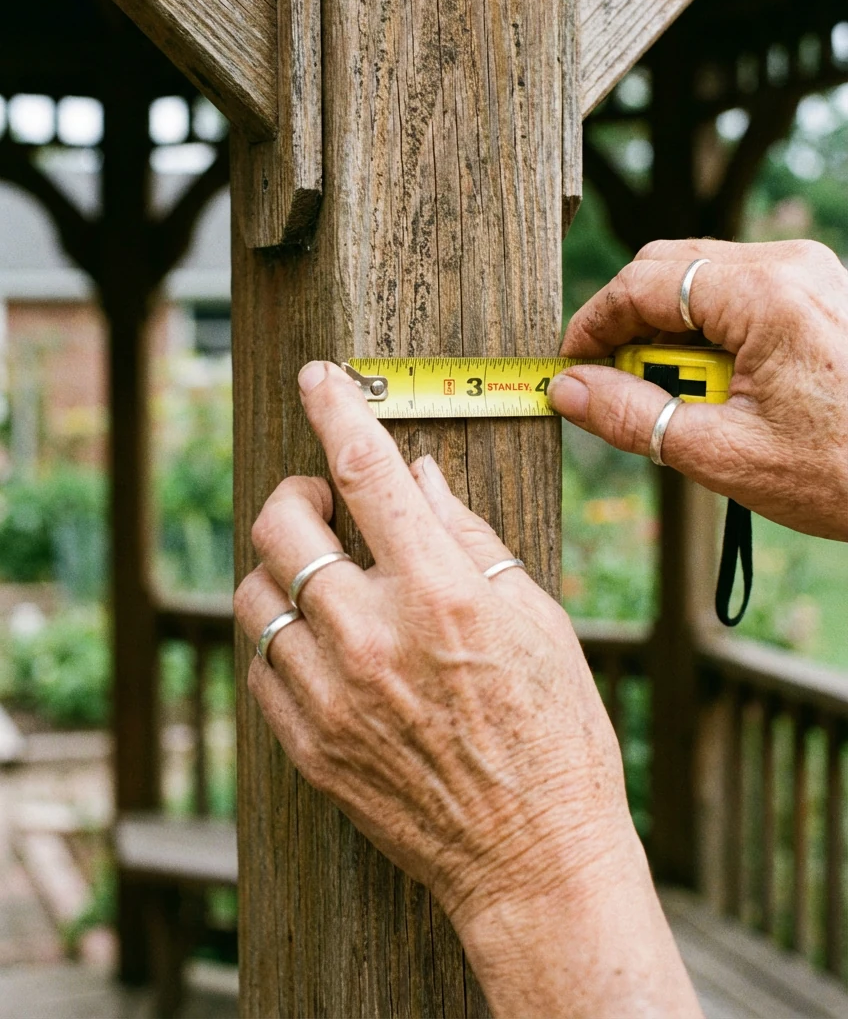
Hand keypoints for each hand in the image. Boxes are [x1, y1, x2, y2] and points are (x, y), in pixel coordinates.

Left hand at [234, 360, 700, 1017]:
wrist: (534, 856)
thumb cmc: (555, 731)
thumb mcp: (535, 617)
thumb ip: (466, 536)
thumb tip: (419, 474)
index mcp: (441, 592)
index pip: (366, 470)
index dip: (334, 408)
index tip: (316, 378)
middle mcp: (374, 636)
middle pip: (282, 525)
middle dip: (295, 492)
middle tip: (323, 502)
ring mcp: (333, 695)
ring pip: (256, 593)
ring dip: (282, 566)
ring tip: (322, 575)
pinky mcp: (311, 745)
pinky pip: (260, 663)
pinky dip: (279, 632)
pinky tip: (317, 636)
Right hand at [551, 239, 847, 539]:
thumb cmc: (847, 472)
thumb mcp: (724, 454)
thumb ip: (634, 416)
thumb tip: (567, 391)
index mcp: (765, 295)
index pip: (643, 283)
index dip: (594, 324)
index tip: (571, 367)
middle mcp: (789, 265)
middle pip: (670, 268)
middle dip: (631, 327)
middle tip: (619, 390)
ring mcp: (810, 273)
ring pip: (701, 279)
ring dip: (671, 333)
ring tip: (681, 400)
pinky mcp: (820, 291)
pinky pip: (739, 293)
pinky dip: (710, 333)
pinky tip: (719, 388)